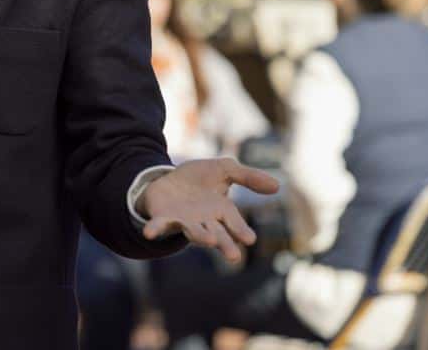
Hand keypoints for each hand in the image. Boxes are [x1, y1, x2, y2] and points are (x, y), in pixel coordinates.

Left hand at [138, 157, 279, 262]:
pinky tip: (150, 234)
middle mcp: (205, 221)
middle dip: (225, 244)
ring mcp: (184, 222)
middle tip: (234, 256)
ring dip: (199, 236)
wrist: (167, 179)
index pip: (234, 223)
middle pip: (217, 234)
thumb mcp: (224, 170)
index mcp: (221, 211)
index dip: (241, 231)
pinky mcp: (163, 218)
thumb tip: (278, 186)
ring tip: (208, 240)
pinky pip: (160, 226)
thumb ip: (248, 177)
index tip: (249, 239)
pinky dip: (155, 230)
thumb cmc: (198, 179)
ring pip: (193, 232)